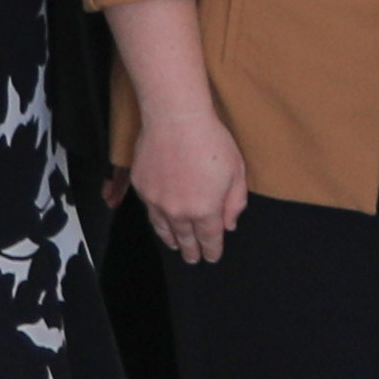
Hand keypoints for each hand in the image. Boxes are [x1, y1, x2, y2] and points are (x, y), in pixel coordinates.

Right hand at [126, 101, 253, 272]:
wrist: (175, 119)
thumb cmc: (212, 141)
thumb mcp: (236, 171)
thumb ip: (234, 202)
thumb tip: (229, 225)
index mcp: (205, 209)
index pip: (209, 238)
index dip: (211, 250)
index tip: (212, 258)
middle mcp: (178, 211)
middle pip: (185, 238)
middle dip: (191, 250)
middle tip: (193, 259)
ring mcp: (156, 201)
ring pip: (163, 228)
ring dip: (171, 239)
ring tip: (176, 246)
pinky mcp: (141, 187)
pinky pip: (150, 211)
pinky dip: (156, 221)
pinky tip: (160, 223)